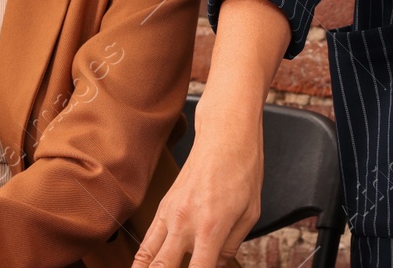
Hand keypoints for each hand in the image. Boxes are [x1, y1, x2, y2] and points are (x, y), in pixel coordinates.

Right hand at [131, 102, 262, 267]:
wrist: (225, 137)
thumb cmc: (242, 171)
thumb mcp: (250, 214)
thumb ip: (230, 247)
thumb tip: (215, 265)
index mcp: (211, 228)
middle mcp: (185, 223)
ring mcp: (169, 214)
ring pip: (145, 258)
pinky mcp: (163, 206)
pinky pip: (145, 240)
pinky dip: (141, 259)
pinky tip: (143, 267)